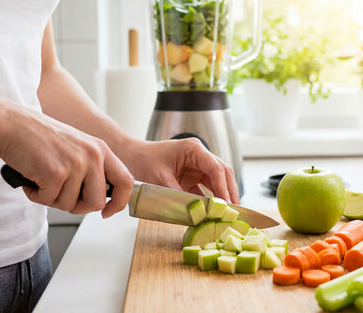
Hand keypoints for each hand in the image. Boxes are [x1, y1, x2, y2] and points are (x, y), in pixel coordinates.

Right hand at [0, 105, 133, 217]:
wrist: (11, 124)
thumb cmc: (39, 137)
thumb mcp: (77, 146)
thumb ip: (92, 167)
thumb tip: (101, 198)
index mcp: (101, 149)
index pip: (126, 182)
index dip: (119, 202)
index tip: (107, 212)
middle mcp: (93, 156)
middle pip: (97, 202)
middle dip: (78, 207)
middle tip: (60, 196)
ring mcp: (75, 164)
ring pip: (70, 205)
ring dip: (52, 199)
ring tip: (42, 180)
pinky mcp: (55, 173)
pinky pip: (50, 201)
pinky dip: (37, 196)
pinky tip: (31, 180)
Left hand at [117, 138, 239, 203]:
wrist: (127, 158)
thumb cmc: (141, 161)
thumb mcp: (159, 180)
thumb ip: (179, 196)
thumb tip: (196, 213)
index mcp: (193, 149)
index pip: (216, 168)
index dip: (223, 187)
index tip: (226, 204)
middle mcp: (199, 157)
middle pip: (222, 174)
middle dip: (229, 192)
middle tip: (234, 210)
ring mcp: (196, 167)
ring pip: (216, 183)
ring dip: (221, 197)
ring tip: (227, 214)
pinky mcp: (190, 178)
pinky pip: (205, 190)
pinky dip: (209, 202)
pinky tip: (211, 214)